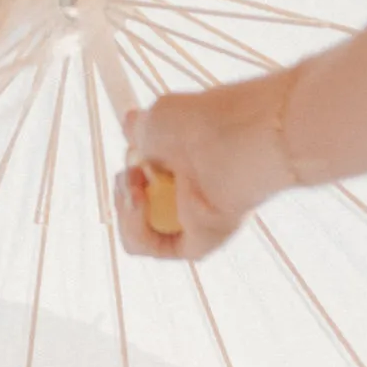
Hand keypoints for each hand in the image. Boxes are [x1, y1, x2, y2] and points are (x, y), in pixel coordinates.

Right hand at [114, 70, 300, 260]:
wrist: (243, 136)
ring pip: (137, 229)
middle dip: (124, 187)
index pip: (146, 176)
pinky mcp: (198, 243)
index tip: (134, 149)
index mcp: (191, 163)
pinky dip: (135, 227)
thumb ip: (139, 131)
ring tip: (135, 186)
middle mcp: (194, 192)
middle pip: (138, 204)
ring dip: (125, 208)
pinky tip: (142, 201)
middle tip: (134, 169)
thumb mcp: (157, 119)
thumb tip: (130, 125)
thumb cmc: (209, 121)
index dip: (131, 165)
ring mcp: (196, 220)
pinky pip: (148, 247)